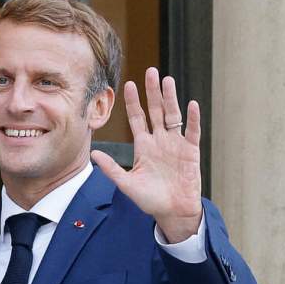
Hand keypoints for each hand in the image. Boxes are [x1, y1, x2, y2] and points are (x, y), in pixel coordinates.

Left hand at [92, 67, 202, 242]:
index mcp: (143, 146)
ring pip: (173, 115)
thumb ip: (111, 168)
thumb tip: (93, 153)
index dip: (133, 102)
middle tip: (151, 71)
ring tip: (167, 80)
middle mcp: (159, 140)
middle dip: (152, 92)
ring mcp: (175, 144)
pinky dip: (191, 118)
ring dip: (170, 98)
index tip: (128, 84)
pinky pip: (192, 131)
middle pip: (155, 110)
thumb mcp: (126, 183)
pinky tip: (191, 104)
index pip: (137, 118)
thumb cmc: (149, 199)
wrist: (172, 211)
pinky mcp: (190, 151)